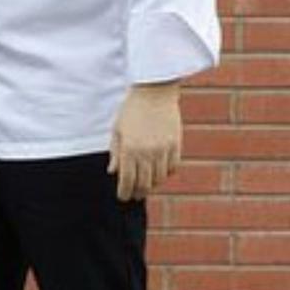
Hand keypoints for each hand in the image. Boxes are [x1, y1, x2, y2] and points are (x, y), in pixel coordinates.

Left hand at [108, 83, 181, 201]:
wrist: (154, 91)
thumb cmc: (131, 109)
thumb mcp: (117, 129)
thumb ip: (115, 153)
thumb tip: (113, 172)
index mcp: (129, 149)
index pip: (127, 181)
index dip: (124, 193)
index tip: (123, 197)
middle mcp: (147, 152)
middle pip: (144, 183)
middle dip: (138, 192)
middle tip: (134, 195)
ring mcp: (163, 149)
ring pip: (159, 178)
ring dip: (152, 184)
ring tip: (146, 185)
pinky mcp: (176, 144)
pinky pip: (172, 167)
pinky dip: (166, 173)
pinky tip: (160, 173)